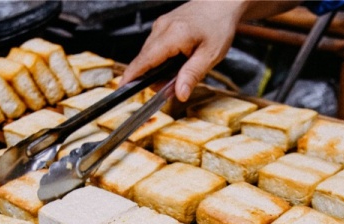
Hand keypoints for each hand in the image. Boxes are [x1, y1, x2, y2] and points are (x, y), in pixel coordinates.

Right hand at [121, 0, 247, 101]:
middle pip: (145, 59)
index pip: (145, 59)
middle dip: (152, 77)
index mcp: (173, 35)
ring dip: (158, 68)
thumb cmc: (218, 25)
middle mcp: (162, 28)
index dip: (132, 75)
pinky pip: (155, 46)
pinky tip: (177, 61)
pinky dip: (162, 58)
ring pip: (150, 54)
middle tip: (171, 88)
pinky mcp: (162, 25)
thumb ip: (192, 75)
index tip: (122, 88)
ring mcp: (160, 25)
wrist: (221, 3)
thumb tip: (179, 94)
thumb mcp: (210, 55)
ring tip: (179, 73)